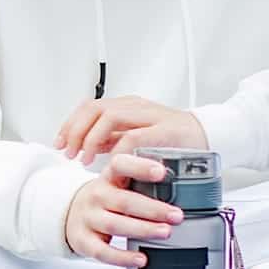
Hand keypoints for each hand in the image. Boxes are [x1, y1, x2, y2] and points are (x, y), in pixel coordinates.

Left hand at [55, 93, 205, 160]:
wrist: (210, 135)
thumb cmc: (173, 138)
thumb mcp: (135, 135)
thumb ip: (112, 138)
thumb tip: (85, 145)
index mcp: (126, 106)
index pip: (88, 107)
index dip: (69, 124)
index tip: (59, 143)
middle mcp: (135, 106)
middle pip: (94, 108)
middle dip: (75, 131)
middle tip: (68, 153)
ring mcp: (149, 115)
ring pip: (109, 116)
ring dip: (91, 138)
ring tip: (84, 159)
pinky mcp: (164, 130)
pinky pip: (135, 136)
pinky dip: (119, 149)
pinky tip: (112, 162)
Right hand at [64, 152, 185, 267]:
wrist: (71, 214)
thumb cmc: (105, 199)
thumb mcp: (117, 185)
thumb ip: (141, 184)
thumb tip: (182, 189)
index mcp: (108, 177)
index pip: (120, 165)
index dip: (140, 167)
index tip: (161, 172)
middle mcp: (96, 195)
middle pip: (124, 201)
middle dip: (152, 208)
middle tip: (176, 215)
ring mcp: (88, 218)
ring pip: (115, 225)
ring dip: (142, 229)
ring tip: (165, 232)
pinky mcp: (84, 241)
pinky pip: (103, 251)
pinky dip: (122, 257)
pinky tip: (140, 259)